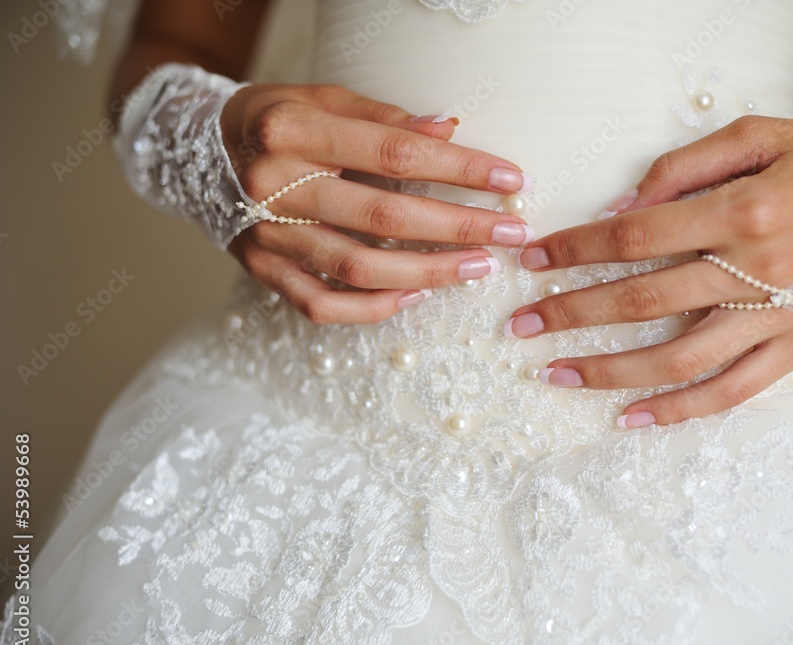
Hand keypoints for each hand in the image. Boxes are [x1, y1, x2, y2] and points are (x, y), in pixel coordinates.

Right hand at [223, 84, 533, 323]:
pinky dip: (372, 308)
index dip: (458, 169)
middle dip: (457, 229)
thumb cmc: (275, 119)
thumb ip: (384, 119)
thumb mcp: (323, 100)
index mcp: (293, 131)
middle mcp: (275, 186)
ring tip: (477, 269)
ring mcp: (266, 235)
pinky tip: (416, 298)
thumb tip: (450, 130)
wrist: (194, 149)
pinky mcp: (261, 269)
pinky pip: (322, 305)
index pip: (394, 154)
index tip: (509, 179)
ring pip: (357, 270)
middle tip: (510, 235)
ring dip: (427, 274)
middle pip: (382, 218)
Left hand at [504, 115, 792, 425]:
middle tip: (521, 328)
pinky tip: (631, 418)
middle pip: (642, 302)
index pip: (636, 237)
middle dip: (572, 314)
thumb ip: (684, 167)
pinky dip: (679, 409)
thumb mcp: (759, 136)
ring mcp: (776, 318)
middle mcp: (756, 271)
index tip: (534, 262)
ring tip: (556, 376)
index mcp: (743, 212)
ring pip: (678, 358)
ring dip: (610, 370)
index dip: (577, 250)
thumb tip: (621, 209)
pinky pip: (730, 391)